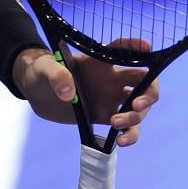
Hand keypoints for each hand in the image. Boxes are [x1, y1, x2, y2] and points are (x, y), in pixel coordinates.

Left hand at [13, 38, 159, 146]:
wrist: (38, 94)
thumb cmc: (42, 72)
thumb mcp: (44, 69)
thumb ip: (56, 75)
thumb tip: (69, 92)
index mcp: (100, 61)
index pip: (122, 49)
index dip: (135, 47)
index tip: (147, 48)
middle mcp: (112, 78)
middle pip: (144, 81)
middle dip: (149, 92)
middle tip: (137, 104)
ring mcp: (112, 98)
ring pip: (138, 107)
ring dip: (135, 116)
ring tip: (115, 123)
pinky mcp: (106, 117)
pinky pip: (127, 127)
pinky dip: (129, 134)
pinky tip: (121, 141)